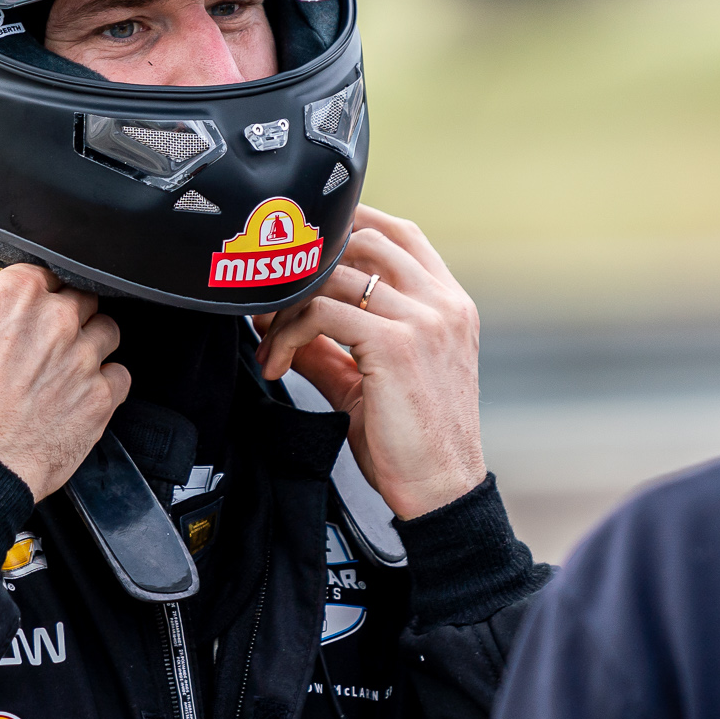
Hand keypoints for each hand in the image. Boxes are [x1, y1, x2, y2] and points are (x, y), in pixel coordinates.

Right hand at [0, 260, 131, 500]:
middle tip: (45, 343)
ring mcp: (82, 356)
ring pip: (106, 331)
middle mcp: (55, 319)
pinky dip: (106, 383)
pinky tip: (81, 395)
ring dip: (92, 344)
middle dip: (67, 315)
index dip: (36, 293)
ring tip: (67, 368)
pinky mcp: (101, 395)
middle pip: (80, 298)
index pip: (43, 272)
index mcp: (13, 296)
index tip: (27, 311)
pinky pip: (120, 375)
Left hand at [255, 205, 485, 519]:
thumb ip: (329, 345)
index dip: (348, 225)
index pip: (400, 233)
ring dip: (288, 306)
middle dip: (308, 265)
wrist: (440, 493)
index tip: (303, 250)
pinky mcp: (396, 344)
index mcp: (448, 305)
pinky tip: (278, 362)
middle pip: (363, 239)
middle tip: (271, 302)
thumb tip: (276, 318)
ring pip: (335, 275)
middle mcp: (442, 303)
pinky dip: (288, 332)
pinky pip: (323, 312)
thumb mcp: (368, 380)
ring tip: (271, 344)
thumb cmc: (410, 443)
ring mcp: (423, 319)